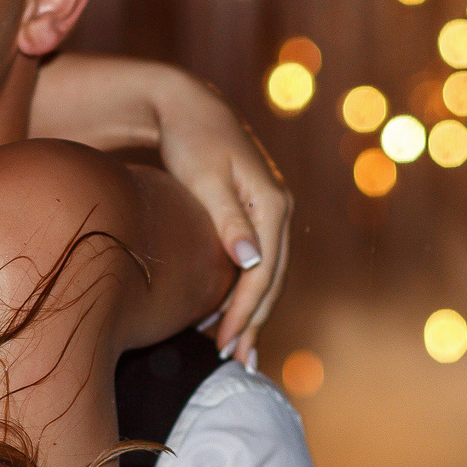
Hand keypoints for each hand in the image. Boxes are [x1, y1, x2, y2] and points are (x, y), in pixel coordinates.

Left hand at [152, 77, 290, 367]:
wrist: (186, 106)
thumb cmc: (189, 139)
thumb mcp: (204, 178)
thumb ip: (227, 220)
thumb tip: (250, 263)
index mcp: (272, 203)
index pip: (264, 272)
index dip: (245, 311)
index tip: (224, 343)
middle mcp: (280, 210)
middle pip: (273, 279)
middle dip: (254, 321)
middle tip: (234, 361)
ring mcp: (271, 211)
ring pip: (269, 273)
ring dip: (254, 311)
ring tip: (236, 348)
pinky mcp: (256, 213)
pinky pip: (259, 261)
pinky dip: (248, 290)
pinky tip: (233, 313)